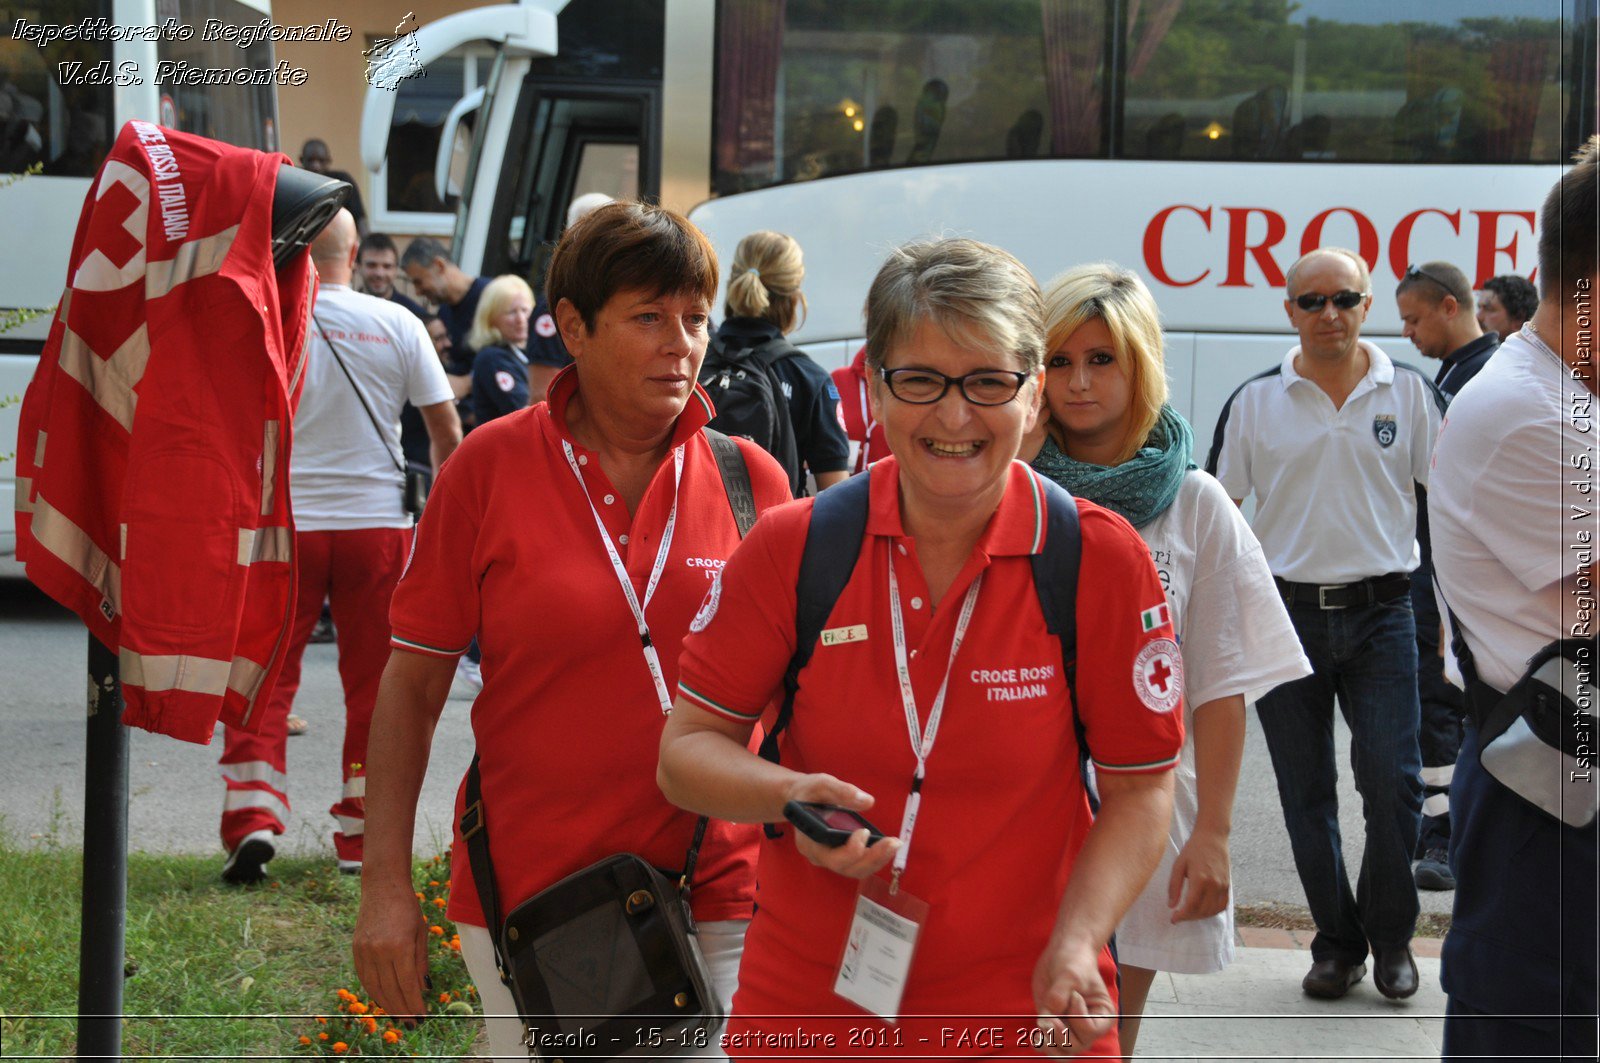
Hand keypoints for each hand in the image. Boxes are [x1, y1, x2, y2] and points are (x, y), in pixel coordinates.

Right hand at [352, 875, 429, 1023]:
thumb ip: (420, 961)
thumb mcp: (421, 932)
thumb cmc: (408, 908)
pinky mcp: (356, 950)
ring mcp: (364, 951)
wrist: (382, 887)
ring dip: (387, 1005)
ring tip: (399, 1015)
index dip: (414, 1003)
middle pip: (390, 990)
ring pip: (375, 987)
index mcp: (399, 946)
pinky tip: (383, 999)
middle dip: (402, 1009)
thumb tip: (423, 988)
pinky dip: (374, 992)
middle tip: (411, 1022)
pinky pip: (364, 978)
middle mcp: (379, 951)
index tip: (422, 1016)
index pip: (407, 984)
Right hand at [783, 774, 899, 879]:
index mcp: (808, 841)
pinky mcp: (840, 857)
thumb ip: (841, 791)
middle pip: (847, 868)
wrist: (801, 799)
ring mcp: (829, 859)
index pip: (831, 856)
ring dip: (878, 860)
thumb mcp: (820, 784)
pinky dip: (875, 858)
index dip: (850, 850)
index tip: (864, 831)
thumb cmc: (808, 793)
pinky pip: (858, 864)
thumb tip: (867, 801)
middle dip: (872, 857)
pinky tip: (888, 845)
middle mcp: (818, 856)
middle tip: (893, 843)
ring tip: (895, 844)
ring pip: (855, 870)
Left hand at [1030, 940, 1116, 1056]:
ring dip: (1049, 1046)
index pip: (1089, 1030)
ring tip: (1039, 1032)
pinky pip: (1050, 1045)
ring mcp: (1070, 1027)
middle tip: (1048, 1017)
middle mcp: (1088, 1026)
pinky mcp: (1055, 1023)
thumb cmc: (1074, 962)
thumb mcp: (1070, 974)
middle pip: (1076, 1047)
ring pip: (1063, 1053)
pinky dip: (1041, 1045)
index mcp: (1103, 1016)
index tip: (1073, 996)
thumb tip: (1048, 1016)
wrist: (1063, 953)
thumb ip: (1060, 995)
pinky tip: (1034, 1036)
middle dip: (1060, 1034)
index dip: (1076, 1017)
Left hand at [1168, 827, 1230, 921]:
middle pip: (1202, 911)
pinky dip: (1212, 912)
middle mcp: (1214, 885)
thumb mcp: (1179, 864)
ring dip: (1200, 916)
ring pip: (1213, 911)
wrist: (1213, 837)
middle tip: (1178, 917)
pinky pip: (1222, 905)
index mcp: (1200, 879)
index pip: (1191, 905)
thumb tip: (1171, 905)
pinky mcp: (1228, 885)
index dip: (1182, 916)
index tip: (1173, 919)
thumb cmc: (1193, 849)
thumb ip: (1174, 886)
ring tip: (1189, 914)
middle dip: (1189, 917)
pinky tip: (1202, 911)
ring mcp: (1223, 886)